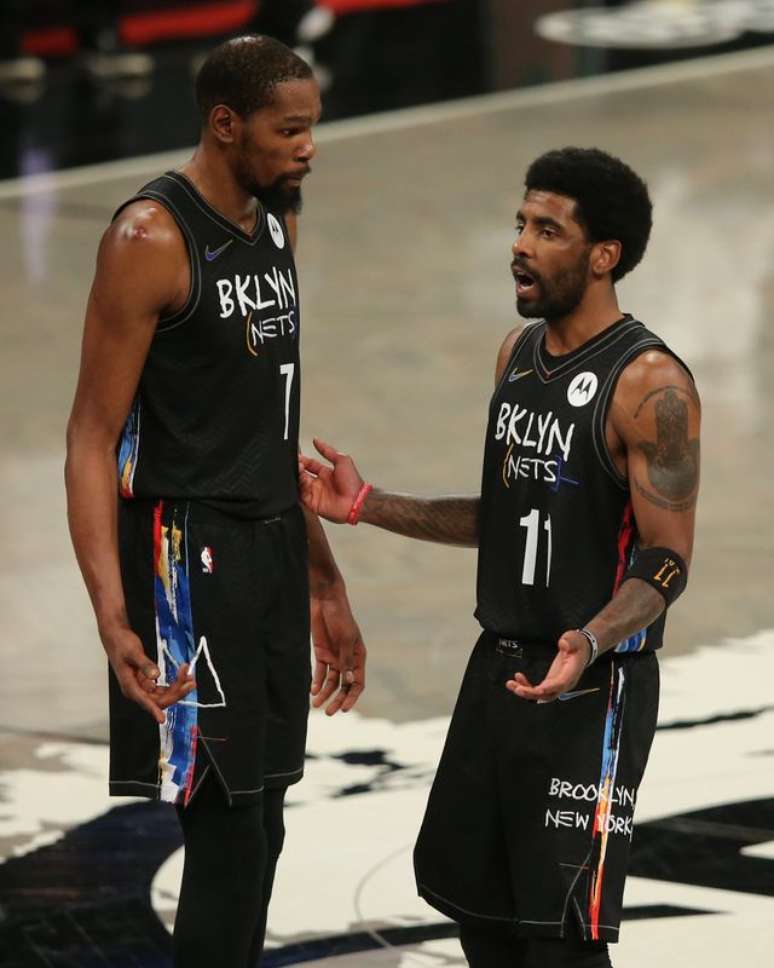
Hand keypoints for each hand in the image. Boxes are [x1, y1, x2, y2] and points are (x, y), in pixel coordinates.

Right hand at [102, 626, 194, 723]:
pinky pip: (162, 688)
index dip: (153, 710)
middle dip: (176, 692)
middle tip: (191, 682)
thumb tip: (155, 676)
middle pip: (158, 700)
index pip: (144, 702)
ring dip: (177, 688)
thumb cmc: (121, 644)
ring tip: (191, 679)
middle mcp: (136, 690)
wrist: (116, 637)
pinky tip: (183, 677)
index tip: (162, 719)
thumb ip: (145, 665)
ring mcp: (142, 687)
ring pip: (162, 695)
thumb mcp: (133, 653)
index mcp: (129, 686)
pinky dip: (173, 683)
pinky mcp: (147, 681)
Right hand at [299, 438, 364, 522]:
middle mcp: (320, 483)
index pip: (310, 464)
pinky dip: (297, 489)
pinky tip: (300, 483)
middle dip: (298, 467)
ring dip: (298, 476)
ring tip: (300, 472)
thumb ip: (328, 451)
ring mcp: (315, 493)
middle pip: (302, 473)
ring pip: (299, 483)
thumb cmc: (353, 483)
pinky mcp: (312, 503)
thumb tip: (317, 441)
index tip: (298, 456)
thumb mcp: (342, 460)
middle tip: (298, 464)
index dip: (303, 460)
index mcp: (326, 473)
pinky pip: (300, 495)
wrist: (356, 501)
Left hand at [310, 588, 365, 714]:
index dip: (352, 696)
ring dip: (325, 693)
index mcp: (358, 656)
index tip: (345, 709)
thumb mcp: (344, 637)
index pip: (357, 682)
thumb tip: (350, 680)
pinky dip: (317, 681)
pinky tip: (312, 690)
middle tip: (329, 712)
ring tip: (316, 704)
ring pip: (331, 681)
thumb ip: (346, 658)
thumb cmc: (339, 615)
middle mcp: (347, 658)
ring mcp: (333, 656)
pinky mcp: (321, 652)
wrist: (323, 599)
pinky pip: (320, 671)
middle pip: (344, 685)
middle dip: (337, 699)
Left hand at [505, 630, 589, 702]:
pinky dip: (527, 686)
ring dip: (526, 692)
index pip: (561, 683)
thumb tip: (563, 644)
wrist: (581, 650)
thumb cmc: (577, 644)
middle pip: (549, 694)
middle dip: (532, 693)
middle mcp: (565, 683)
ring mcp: (557, 684)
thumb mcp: (575, 639)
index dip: (550, 687)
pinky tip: (517, 677)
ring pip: (541, 695)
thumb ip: (569, 641)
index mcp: (571, 673)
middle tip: (517, 689)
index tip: (538, 689)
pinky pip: (538, 689)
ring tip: (510, 684)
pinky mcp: (550, 682)